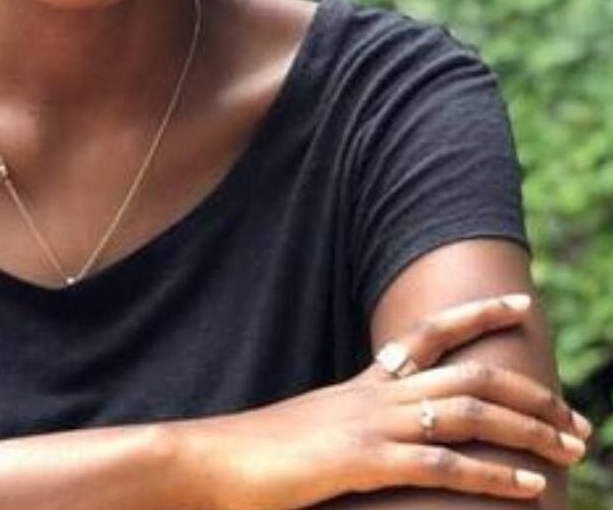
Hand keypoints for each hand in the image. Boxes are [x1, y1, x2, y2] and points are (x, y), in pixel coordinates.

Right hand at [176, 294, 590, 509]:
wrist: (213, 459)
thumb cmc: (262, 452)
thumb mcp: (320, 428)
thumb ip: (358, 425)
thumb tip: (390, 437)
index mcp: (365, 382)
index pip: (430, 333)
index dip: (478, 313)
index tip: (523, 304)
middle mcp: (375, 393)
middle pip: (467, 371)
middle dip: (529, 389)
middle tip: (577, 416)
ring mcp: (371, 424)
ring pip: (466, 411)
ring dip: (527, 429)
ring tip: (572, 447)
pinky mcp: (364, 462)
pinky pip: (442, 465)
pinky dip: (492, 474)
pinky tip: (529, 486)